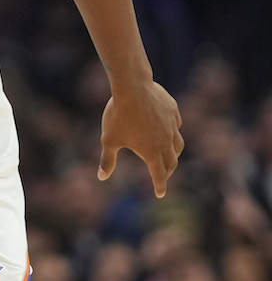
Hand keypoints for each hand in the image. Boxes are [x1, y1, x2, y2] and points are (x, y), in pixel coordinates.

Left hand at [98, 79, 183, 197]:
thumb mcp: (109, 139)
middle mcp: (166, 141)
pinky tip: (167, 128)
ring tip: (169, 155)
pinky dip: (173, 130)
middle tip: (163, 175)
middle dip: (167, 171)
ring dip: (174, 153)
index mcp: (151, 152)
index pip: (158, 175)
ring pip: (178, 144)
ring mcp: (172, 125)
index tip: (159, 193)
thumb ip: (107, 160)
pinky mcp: (173, 111)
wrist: (132, 88)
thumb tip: (101, 177)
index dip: (159, 186)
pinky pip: (176, 124)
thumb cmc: (118, 115)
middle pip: (171, 162)